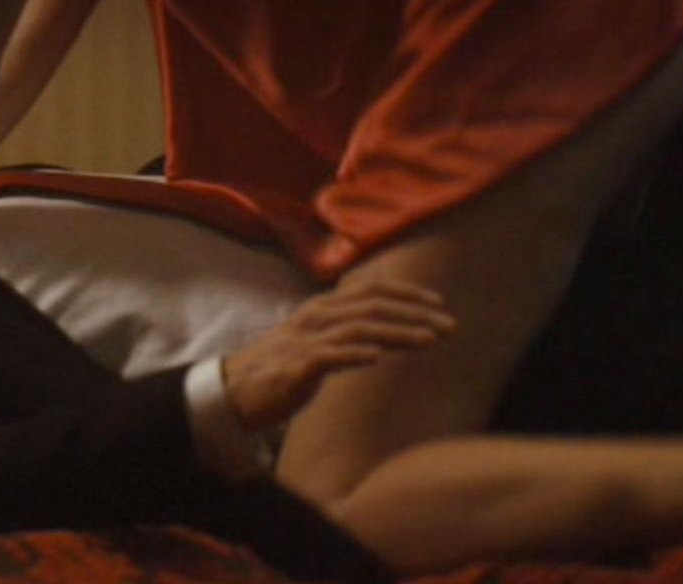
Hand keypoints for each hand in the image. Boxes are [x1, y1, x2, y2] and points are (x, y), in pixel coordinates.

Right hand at [222, 280, 455, 429]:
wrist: (233, 392)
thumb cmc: (280, 368)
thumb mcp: (317, 341)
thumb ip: (347, 330)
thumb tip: (384, 330)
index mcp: (323, 309)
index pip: (371, 290)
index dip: (407, 293)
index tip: (439, 302)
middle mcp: (316, 318)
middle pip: (372, 306)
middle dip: (414, 313)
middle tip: (449, 325)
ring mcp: (304, 342)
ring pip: (358, 329)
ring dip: (397, 332)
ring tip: (428, 339)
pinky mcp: (294, 369)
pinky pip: (327, 357)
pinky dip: (353, 354)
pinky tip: (377, 358)